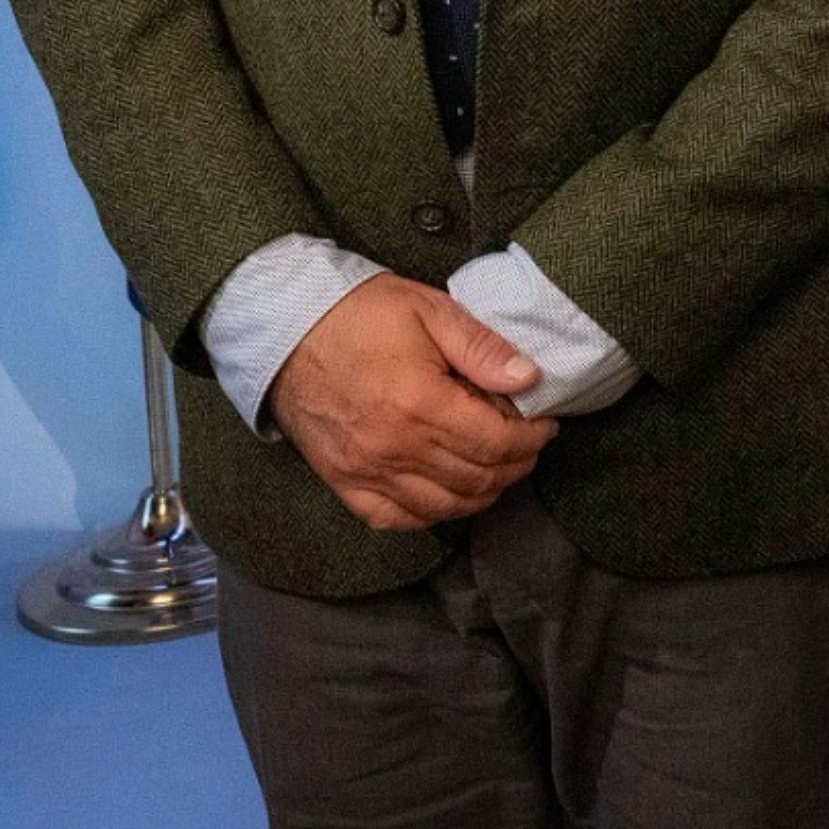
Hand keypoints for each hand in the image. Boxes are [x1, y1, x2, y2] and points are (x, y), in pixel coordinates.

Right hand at [266, 275, 558, 531]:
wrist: (284, 327)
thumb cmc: (358, 314)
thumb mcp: (429, 310)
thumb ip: (482, 348)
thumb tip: (529, 379)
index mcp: (420, 404)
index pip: (496, 443)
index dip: (531, 439)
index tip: (545, 425)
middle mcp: (393, 448)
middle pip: (476, 479)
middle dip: (515, 465)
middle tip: (528, 446)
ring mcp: (364, 470)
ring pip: (443, 507)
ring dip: (481, 493)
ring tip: (498, 468)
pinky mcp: (342, 481)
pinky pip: (395, 519)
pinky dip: (430, 513)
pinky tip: (447, 493)